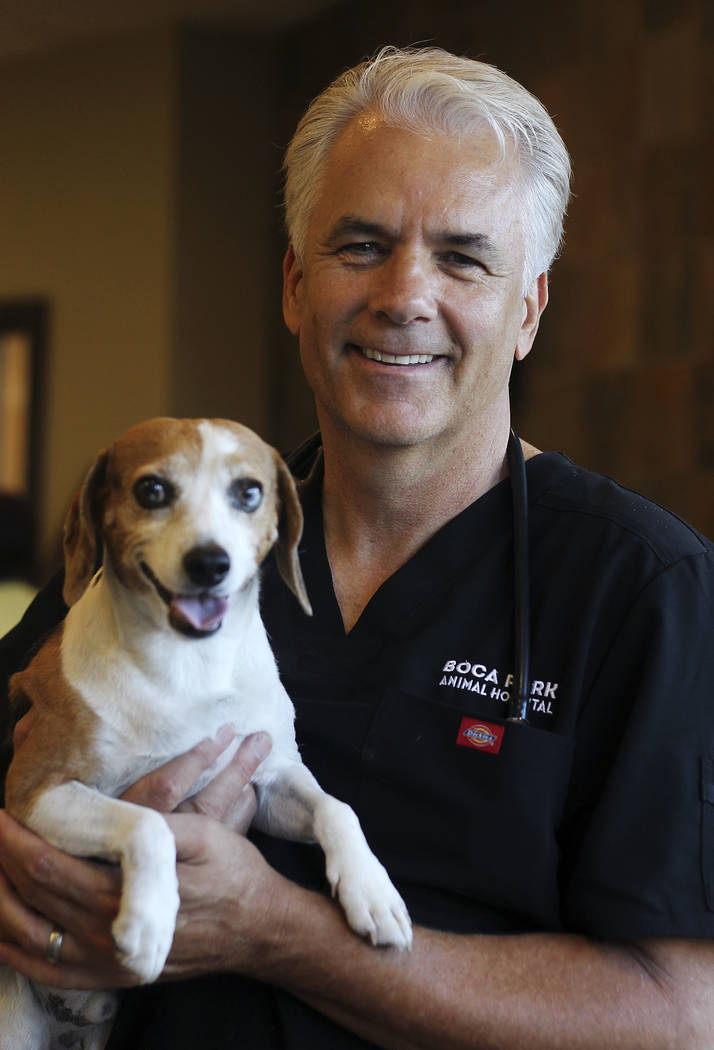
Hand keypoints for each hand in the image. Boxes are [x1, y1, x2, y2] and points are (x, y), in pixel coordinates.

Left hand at [0, 729, 271, 986]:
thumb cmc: (232, 874)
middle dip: (2, 860)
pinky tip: (0, 933)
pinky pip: (48, 972)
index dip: (17, 839)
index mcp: (121, 895)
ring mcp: (104, 963)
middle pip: (31, 897)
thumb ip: (154, 827)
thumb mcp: (204, 835)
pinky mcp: (111, 976)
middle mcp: (103, 935)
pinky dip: (15, 952)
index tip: (2, 812)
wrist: (258, 928)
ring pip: (29, 935)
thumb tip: (107, 815)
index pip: (48, 866)